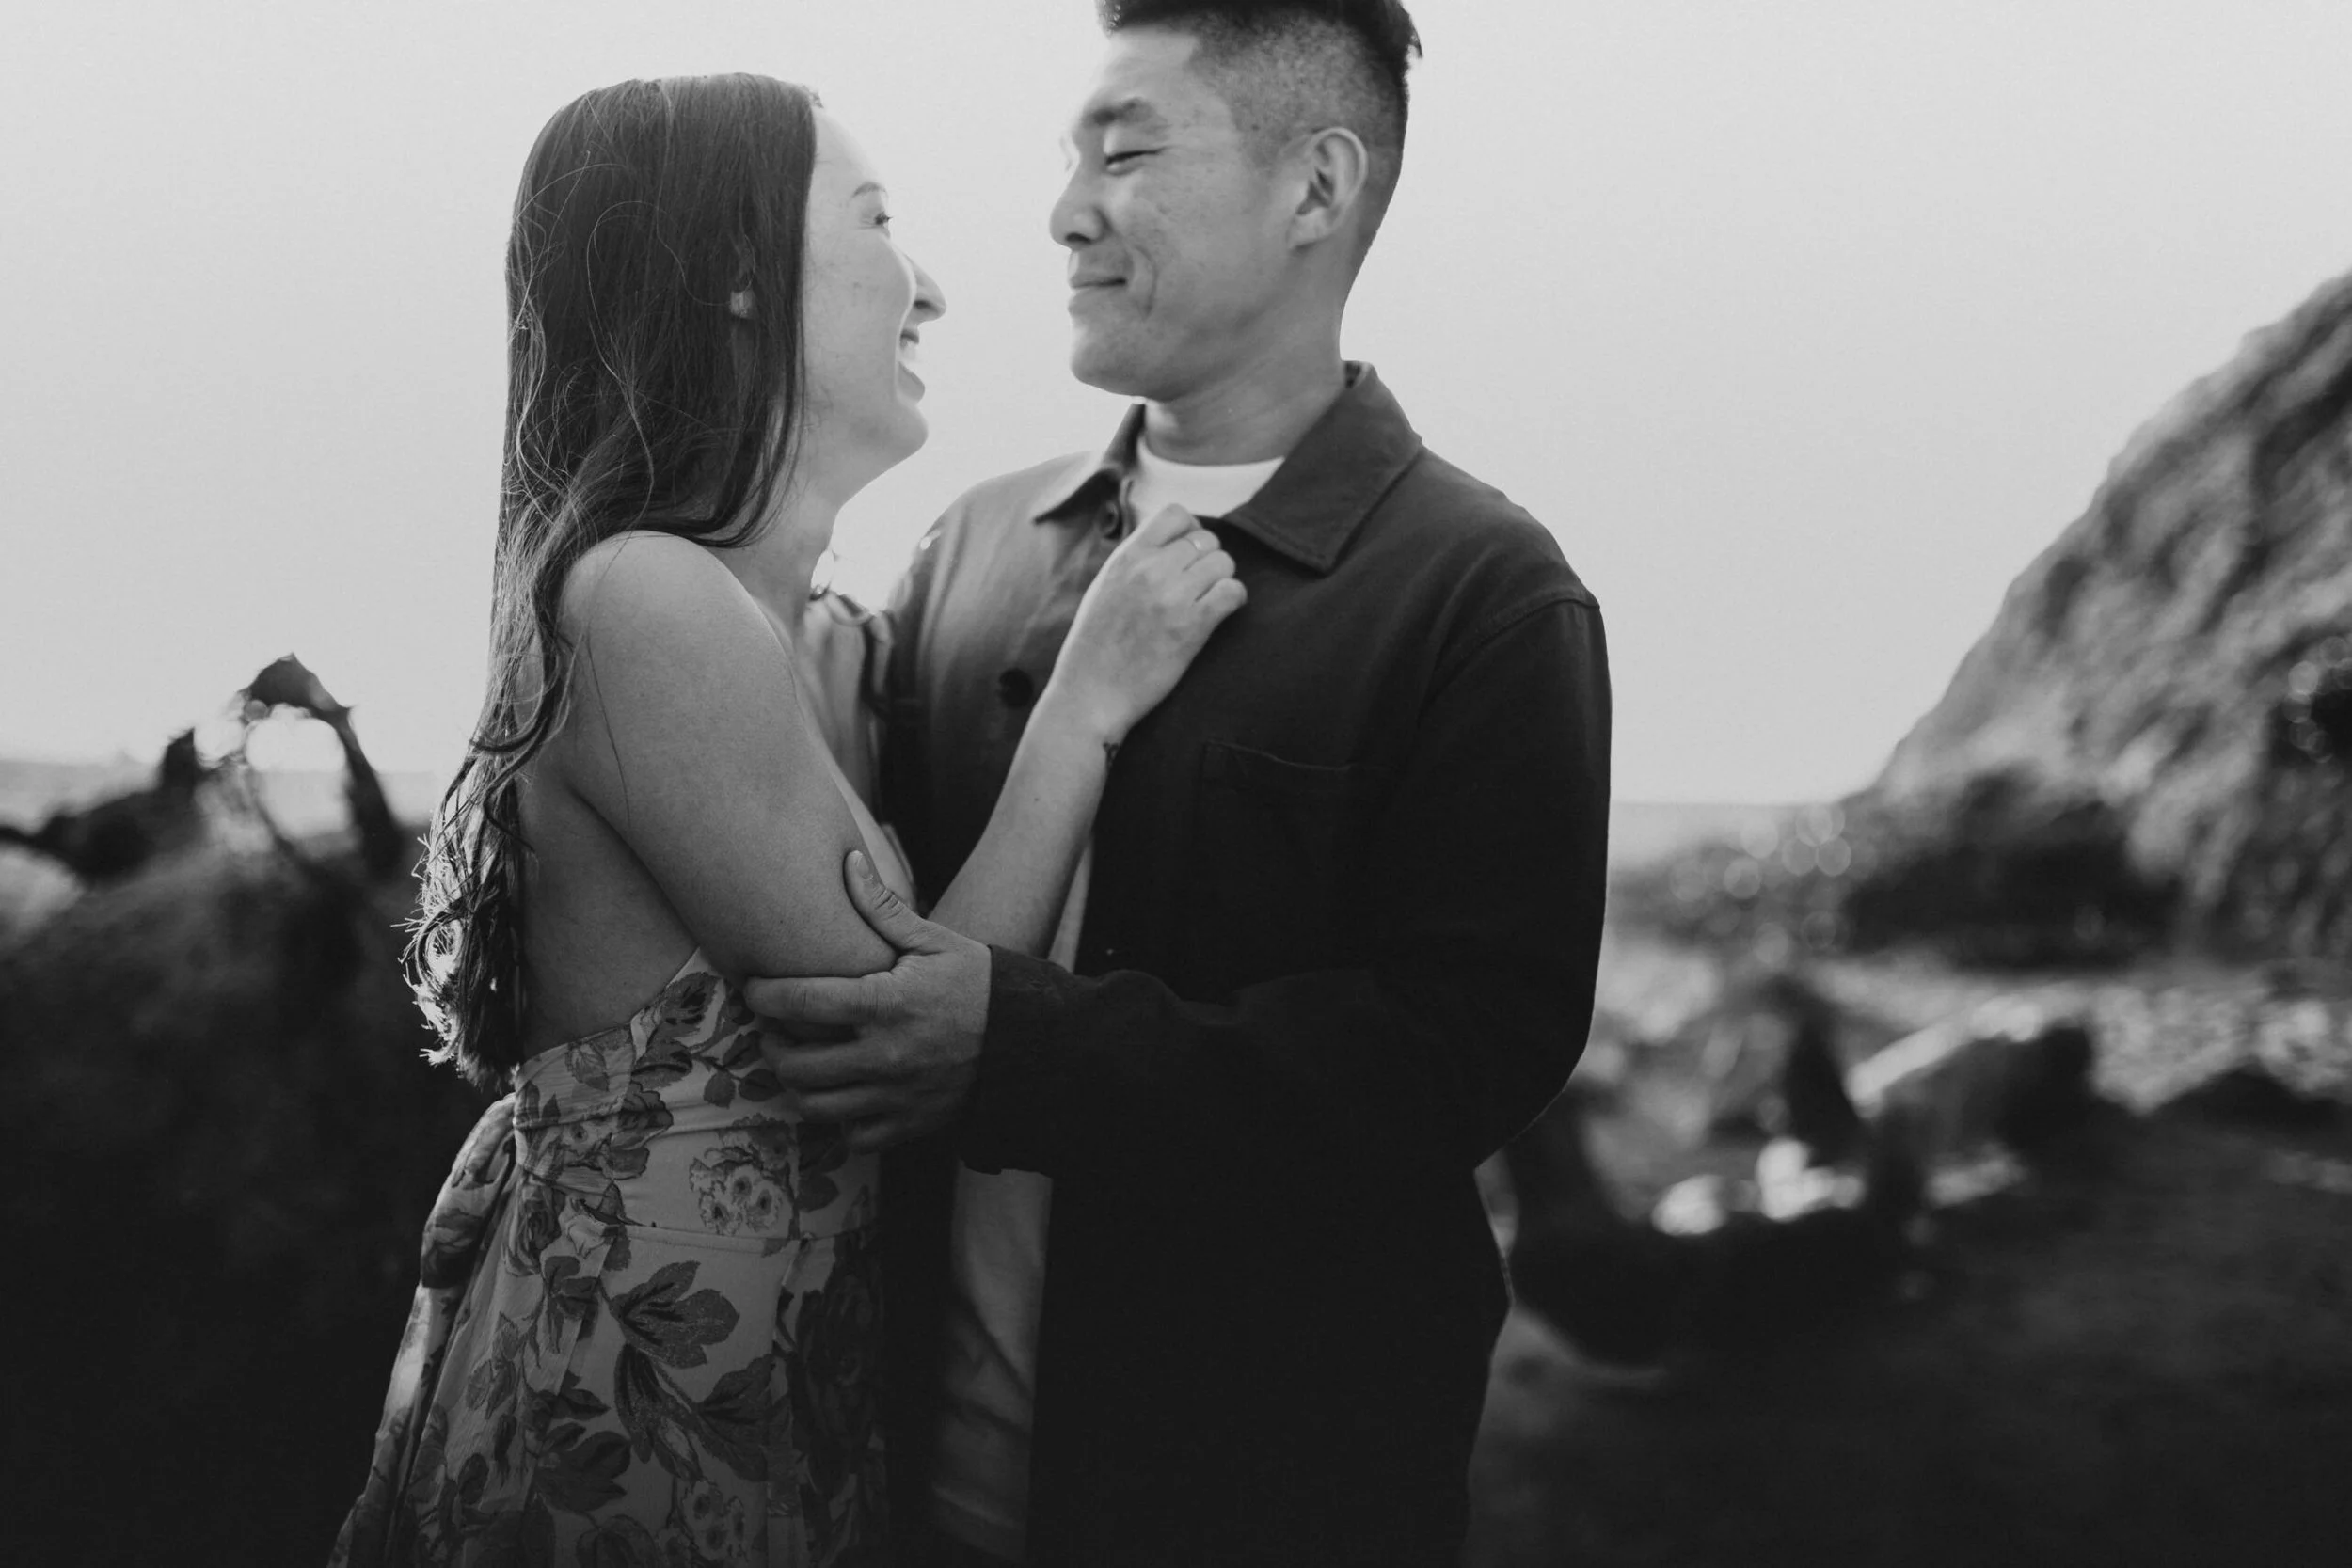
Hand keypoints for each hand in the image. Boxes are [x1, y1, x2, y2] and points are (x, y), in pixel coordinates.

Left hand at [742, 848, 992, 1153]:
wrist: (1030, 1040)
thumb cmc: (978, 984)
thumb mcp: (934, 941)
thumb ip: (883, 908)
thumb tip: (849, 861)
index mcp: (885, 1004)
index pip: (800, 1003)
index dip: (764, 995)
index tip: (755, 989)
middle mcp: (885, 1055)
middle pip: (796, 1063)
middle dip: (772, 1045)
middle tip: (775, 1030)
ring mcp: (897, 1095)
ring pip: (816, 1106)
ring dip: (797, 1085)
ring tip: (799, 1063)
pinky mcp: (911, 1124)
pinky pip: (853, 1136)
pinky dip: (838, 1120)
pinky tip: (842, 1095)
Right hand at [1039, 503, 1246, 745]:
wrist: (1091, 693)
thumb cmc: (1095, 646)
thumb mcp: (1105, 587)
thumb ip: (1135, 561)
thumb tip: (1168, 543)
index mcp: (1127, 557)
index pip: (1175, 514)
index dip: (1191, 529)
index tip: (1189, 552)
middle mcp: (1150, 570)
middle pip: (1206, 539)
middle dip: (1209, 559)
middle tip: (1201, 584)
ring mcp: (1172, 596)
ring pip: (1224, 562)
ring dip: (1223, 578)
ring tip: (1211, 598)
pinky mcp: (1192, 626)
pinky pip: (1233, 591)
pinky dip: (1234, 599)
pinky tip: (1223, 611)